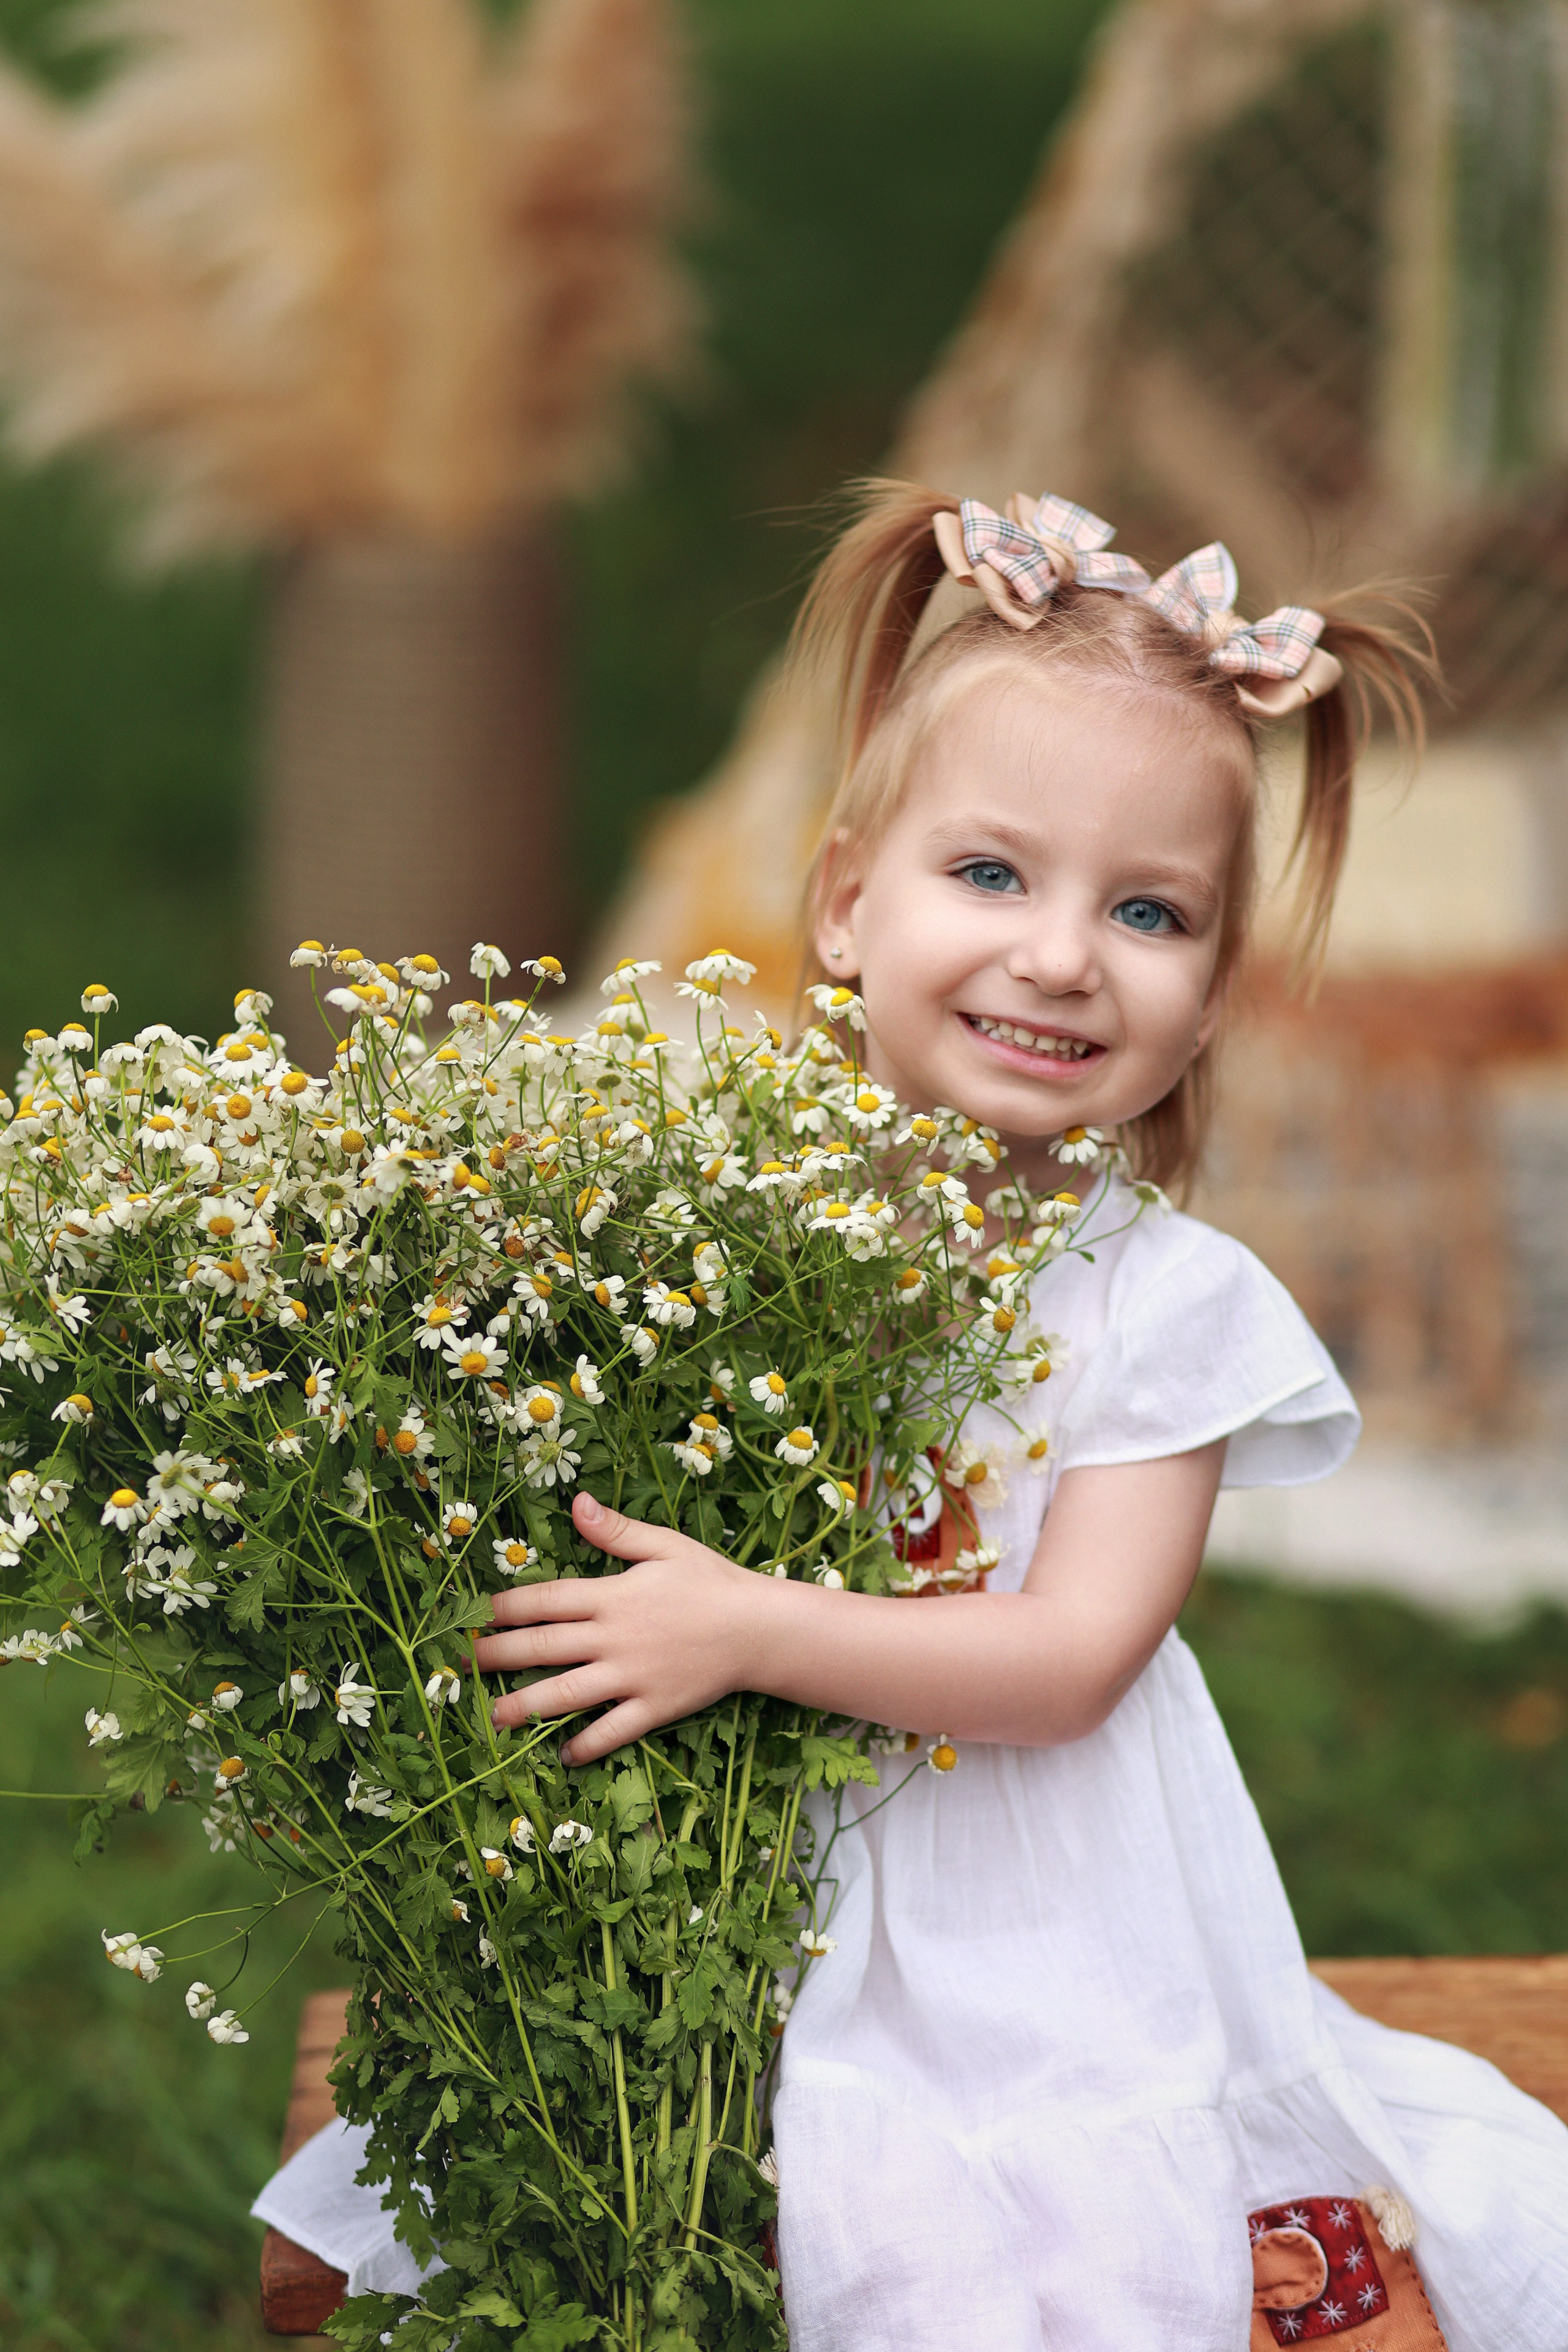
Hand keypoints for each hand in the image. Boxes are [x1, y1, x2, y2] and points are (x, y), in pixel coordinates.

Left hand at [472, 1493, 761, 1764]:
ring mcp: (633, 1677)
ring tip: (492, 1717)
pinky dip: (586, 1744)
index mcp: (613, 1595)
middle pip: (544, 1648)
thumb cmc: (711, 1582)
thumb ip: (615, 1530)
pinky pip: (613, 1731)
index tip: (478, 1615)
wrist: (759, 1628)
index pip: (546, 1601)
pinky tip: (562, 1754)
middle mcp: (615, 1638)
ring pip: (568, 1695)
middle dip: (499, 1657)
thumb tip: (576, 1503)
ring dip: (525, 1706)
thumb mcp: (665, 1545)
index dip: (506, 1608)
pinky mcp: (654, 1708)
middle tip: (463, 1666)